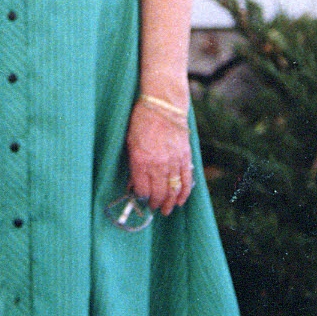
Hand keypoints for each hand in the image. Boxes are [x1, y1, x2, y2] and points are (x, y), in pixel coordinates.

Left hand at [126, 99, 192, 216]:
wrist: (163, 105)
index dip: (141, 198)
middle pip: (158, 193)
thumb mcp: (130, 142)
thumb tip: (134, 183)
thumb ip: (133, 164)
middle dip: (156, 204)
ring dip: (170, 203)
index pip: (142, 189)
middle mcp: (157, 164)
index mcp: (140, 160)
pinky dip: (184, 193)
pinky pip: (186, 180)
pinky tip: (181, 201)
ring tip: (167, 210)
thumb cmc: (142, 121)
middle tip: (154, 209)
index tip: (141, 200)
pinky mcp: (185, 157)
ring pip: (173, 190)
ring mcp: (173, 161)